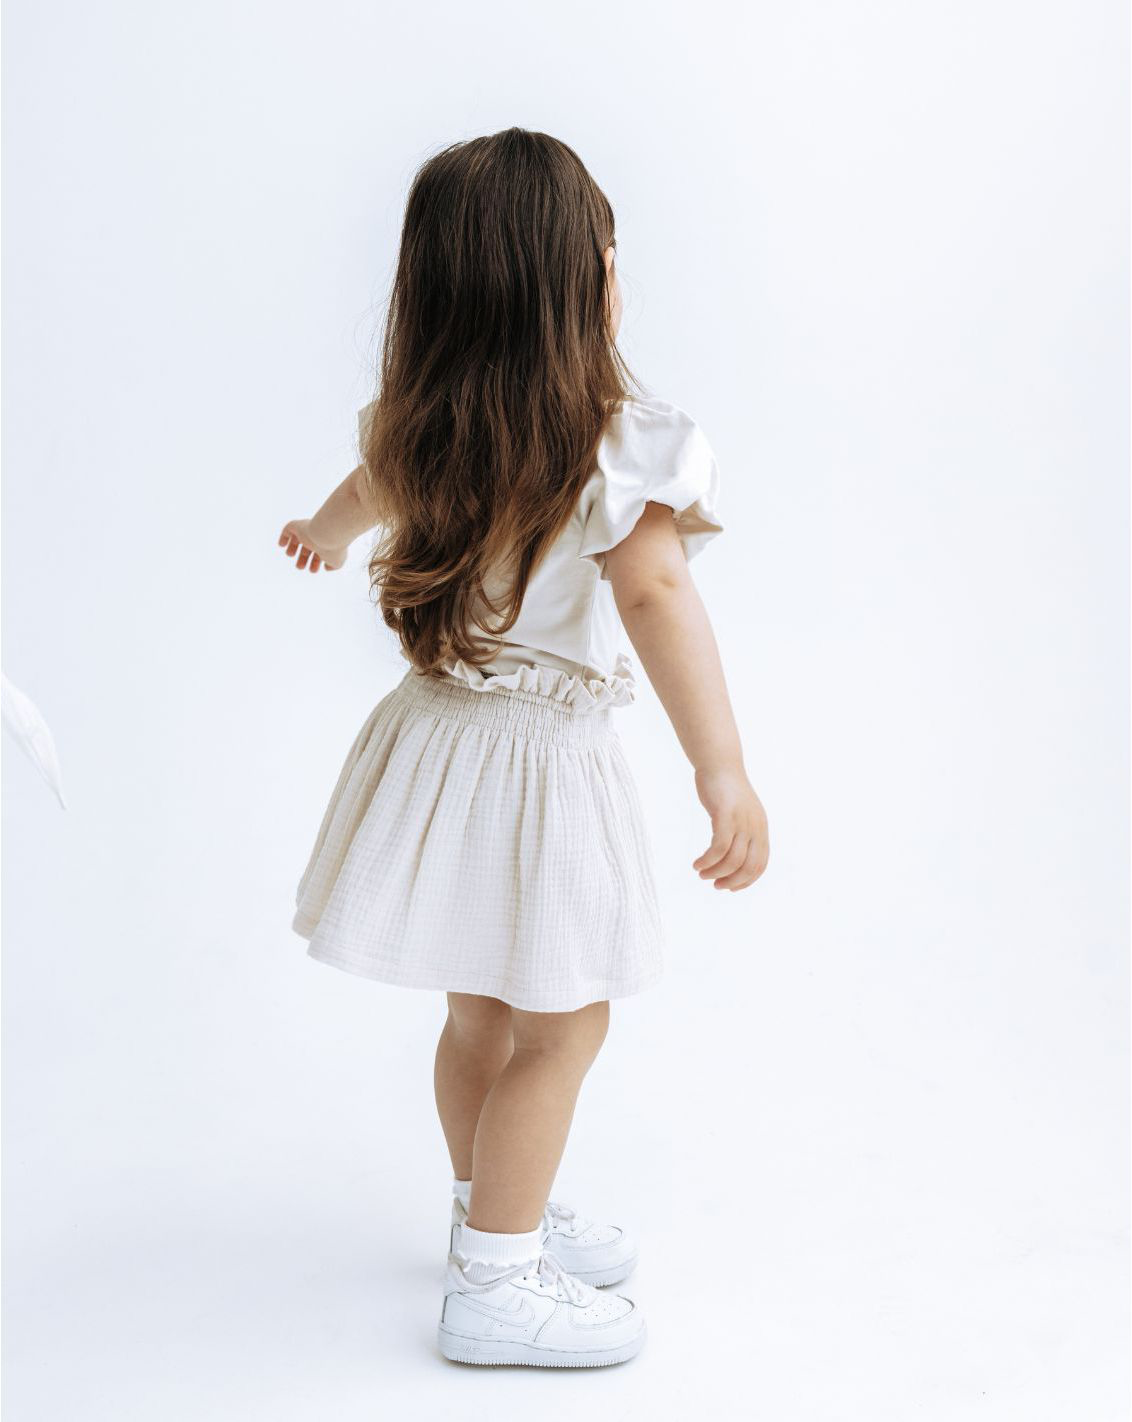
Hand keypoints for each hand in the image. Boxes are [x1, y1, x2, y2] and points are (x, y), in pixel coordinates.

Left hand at [277, 518, 348, 572]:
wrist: (328, 533)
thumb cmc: (333, 548)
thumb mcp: (337, 562)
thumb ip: (333, 566)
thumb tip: (326, 567)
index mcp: (326, 544)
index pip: (319, 553)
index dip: (315, 563)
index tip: (313, 570)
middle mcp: (317, 537)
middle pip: (308, 547)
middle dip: (303, 558)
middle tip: (300, 567)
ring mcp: (308, 531)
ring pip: (297, 538)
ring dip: (292, 547)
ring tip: (290, 554)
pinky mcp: (298, 526)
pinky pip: (289, 529)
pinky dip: (284, 537)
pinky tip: (281, 545)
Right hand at [692, 766, 768, 890]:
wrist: (719, 764)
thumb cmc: (725, 789)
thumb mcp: (739, 813)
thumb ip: (741, 832)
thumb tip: (733, 856)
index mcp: (761, 828)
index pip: (760, 864)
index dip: (746, 880)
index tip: (729, 886)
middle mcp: (755, 827)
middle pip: (749, 866)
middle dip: (732, 881)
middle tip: (714, 885)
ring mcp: (742, 821)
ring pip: (732, 860)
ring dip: (716, 872)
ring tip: (701, 873)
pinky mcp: (725, 815)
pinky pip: (719, 847)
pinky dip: (708, 860)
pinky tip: (697, 863)